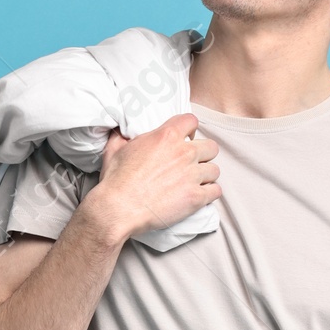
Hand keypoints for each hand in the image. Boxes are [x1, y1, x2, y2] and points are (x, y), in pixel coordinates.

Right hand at [90, 113, 220, 243]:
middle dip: (204, 154)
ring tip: (197, 182)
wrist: (119, 208)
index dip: (191, 130)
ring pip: (215, 170)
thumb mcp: (114, 149)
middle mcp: (183, 153)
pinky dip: (210, 193)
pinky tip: (201, 196)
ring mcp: (192, 175)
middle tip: (193, 163)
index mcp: (166, 136)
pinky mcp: (195, 198)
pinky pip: (216, 191)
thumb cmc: (116, 180)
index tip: (187, 138)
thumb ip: (123, 136)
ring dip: (207, 176)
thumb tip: (122, 132)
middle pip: (210, 147)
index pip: (192, 121)